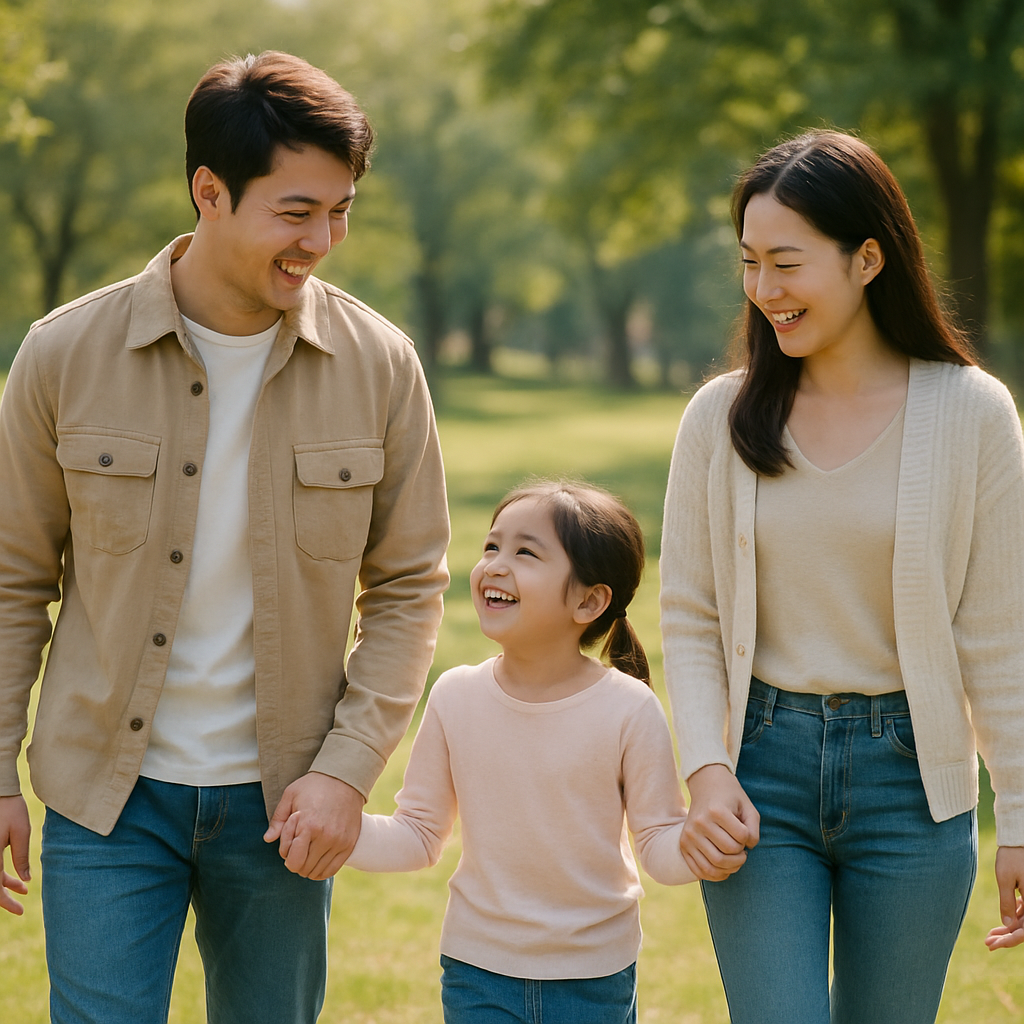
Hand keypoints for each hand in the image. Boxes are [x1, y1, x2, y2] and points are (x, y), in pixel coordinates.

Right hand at [0, 795, 30, 915]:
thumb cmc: (11, 809)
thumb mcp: (21, 831)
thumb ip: (22, 856)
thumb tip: (26, 879)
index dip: (5, 902)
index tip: (20, 910)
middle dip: (4, 898)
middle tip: (21, 907)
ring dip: (5, 885)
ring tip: (24, 890)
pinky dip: (2, 875)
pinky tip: (17, 878)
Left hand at [264, 773, 363, 879]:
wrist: (345, 778)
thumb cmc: (314, 785)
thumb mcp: (291, 795)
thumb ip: (278, 820)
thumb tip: (268, 839)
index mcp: (309, 826)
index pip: (293, 861)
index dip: (286, 854)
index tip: (290, 841)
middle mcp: (326, 837)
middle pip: (303, 869)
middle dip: (296, 860)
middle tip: (298, 845)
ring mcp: (339, 842)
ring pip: (317, 872)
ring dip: (308, 866)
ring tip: (308, 849)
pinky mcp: (349, 844)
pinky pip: (332, 870)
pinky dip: (321, 871)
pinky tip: (317, 861)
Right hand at [680, 763, 758, 880]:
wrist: (706, 785)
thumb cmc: (730, 797)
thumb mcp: (748, 807)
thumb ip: (754, 829)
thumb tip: (748, 849)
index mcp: (715, 810)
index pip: (740, 837)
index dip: (749, 839)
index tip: (746, 833)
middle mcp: (699, 822)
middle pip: (726, 854)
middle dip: (740, 858)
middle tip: (743, 852)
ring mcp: (689, 834)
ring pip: (713, 865)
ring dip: (730, 868)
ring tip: (735, 860)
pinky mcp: (683, 844)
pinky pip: (699, 870)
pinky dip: (715, 875)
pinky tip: (724, 869)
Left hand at [986, 846, 1023, 949]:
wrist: (1018, 838)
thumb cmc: (1012, 856)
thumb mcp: (1005, 879)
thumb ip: (1006, 902)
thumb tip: (1007, 925)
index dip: (1009, 940)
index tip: (993, 945)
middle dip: (1007, 938)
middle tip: (988, 944)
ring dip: (1009, 929)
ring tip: (990, 936)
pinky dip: (1013, 918)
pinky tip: (1001, 924)